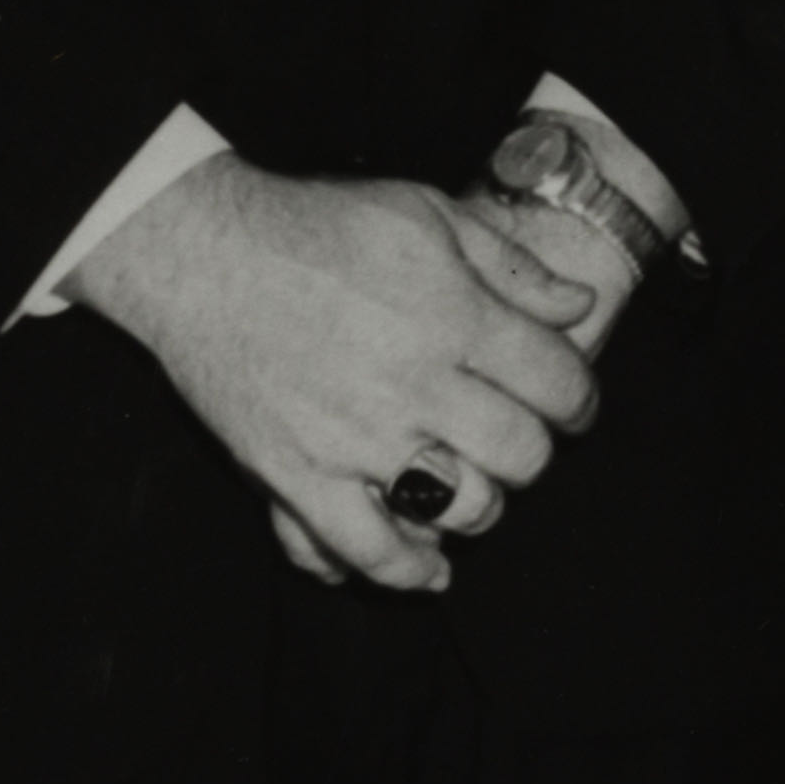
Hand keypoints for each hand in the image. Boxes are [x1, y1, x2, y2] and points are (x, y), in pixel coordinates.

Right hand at [72, 157, 597, 595]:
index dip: (580, 399)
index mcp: (455, 317)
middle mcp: (413, 386)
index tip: (572, 404)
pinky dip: (405, 569)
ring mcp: (355, 440)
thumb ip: (511, 265)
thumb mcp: (428, 214)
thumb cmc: (318, 228)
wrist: (204, 257)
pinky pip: (364, 550)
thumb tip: (580, 306)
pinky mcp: (297, 477)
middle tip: (518, 436)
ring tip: (474, 482)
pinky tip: (431, 567)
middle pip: (521, 452)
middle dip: (533, 448)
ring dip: (483, 502)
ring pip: (461, 507)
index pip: (558, 383)